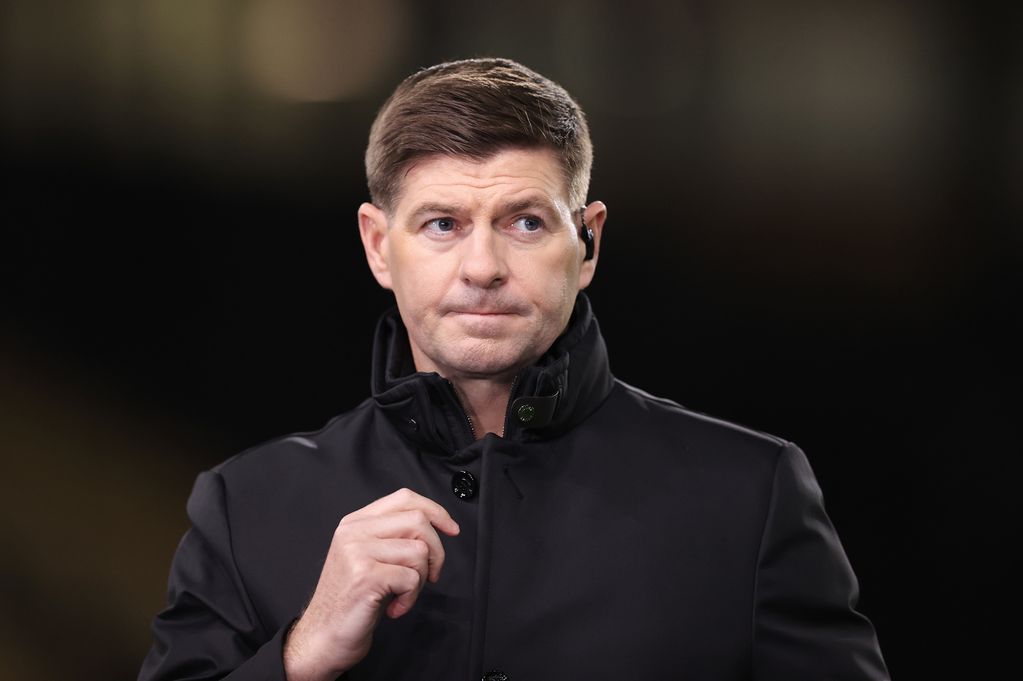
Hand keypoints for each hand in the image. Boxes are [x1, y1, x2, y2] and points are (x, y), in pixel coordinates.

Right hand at [283, 488, 459, 680]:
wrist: (322, 637)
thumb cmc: (350, 601)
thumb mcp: (366, 557)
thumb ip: (390, 536)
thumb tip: (434, 526)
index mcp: (355, 523)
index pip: (404, 498)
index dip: (435, 510)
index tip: (451, 529)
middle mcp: (354, 532)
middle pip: (418, 521)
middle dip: (436, 551)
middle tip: (429, 575)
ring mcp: (358, 552)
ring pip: (419, 550)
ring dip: (421, 579)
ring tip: (402, 594)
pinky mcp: (366, 576)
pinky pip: (412, 578)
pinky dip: (411, 598)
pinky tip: (395, 607)